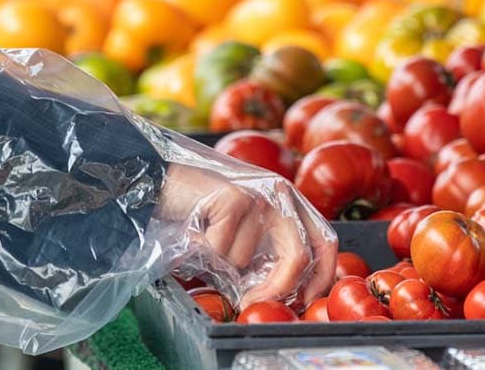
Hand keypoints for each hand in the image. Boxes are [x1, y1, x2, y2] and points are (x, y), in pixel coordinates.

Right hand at [156, 163, 335, 307]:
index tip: (301, 303)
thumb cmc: (203, 213)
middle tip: (251, 302)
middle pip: (298, 256)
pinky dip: (201, 252)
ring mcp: (258, 195)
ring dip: (220, 266)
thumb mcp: (244, 233)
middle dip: (277, 289)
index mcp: (291, 202)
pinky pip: (219, 251)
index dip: (320, 278)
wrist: (160, 180)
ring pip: (247, 260)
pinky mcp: (232, 198)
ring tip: (205, 243)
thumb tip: (283, 298)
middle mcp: (282, 194)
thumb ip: (266, 255)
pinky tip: (194, 230)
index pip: (325, 242)